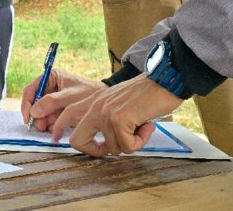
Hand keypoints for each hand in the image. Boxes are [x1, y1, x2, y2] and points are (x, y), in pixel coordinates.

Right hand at [21, 69, 105, 132]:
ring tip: (52, 127)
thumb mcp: (69, 97)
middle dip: (36, 116)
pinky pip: (47, 120)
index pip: (30, 90)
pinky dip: (49, 125)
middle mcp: (48, 88)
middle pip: (33, 104)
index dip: (27, 104)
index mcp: (50, 77)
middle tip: (41, 126)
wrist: (103, 103)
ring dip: (43, 122)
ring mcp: (52, 100)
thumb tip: (33, 111)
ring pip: (39, 114)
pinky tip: (56, 128)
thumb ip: (51, 102)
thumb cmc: (88, 93)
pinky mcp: (56, 111)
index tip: (29, 117)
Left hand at [55, 74, 182, 156]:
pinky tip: (148, 125)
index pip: (67, 118)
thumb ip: (107, 120)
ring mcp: (106, 113)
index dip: (81, 140)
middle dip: (95, 151)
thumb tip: (106, 146)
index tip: (99, 147)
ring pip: (113, 148)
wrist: (165, 80)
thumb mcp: (119, 103)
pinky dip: (141, 141)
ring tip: (142, 125)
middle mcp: (96, 106)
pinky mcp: (119, 119)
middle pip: (76, 140)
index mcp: (94, 101)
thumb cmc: (148, 94)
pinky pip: (128, 147)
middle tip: (116, 147)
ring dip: (132, 143)